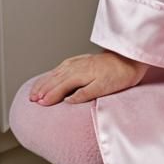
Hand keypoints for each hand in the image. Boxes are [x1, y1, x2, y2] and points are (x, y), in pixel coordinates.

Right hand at [28, 51, 148, 105]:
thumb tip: (67, 101)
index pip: (61, 87)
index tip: (40, 104)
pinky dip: (55, 71)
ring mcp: (81, 61)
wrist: (132, 58)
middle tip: (31, 99)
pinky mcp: (84, 59)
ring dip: (46, 80)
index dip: (50, 96)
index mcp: (82, 74)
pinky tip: (52, 74)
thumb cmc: (121, 75)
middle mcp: (78, 66)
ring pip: (58, 71)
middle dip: (42, 88)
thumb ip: (84, 94)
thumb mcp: (104, 88)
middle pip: (55, 78)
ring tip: (36, 90)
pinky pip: (64, 65)